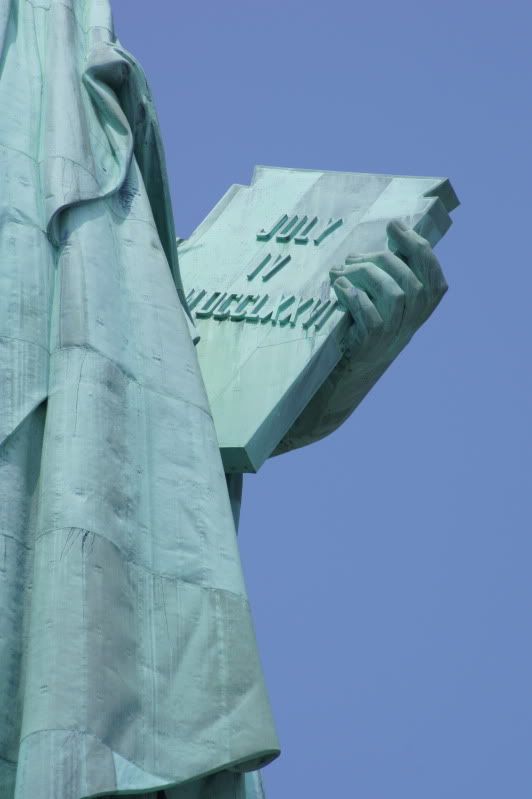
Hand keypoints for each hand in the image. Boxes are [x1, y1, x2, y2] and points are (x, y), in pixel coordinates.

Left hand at [330, 220, 447, 366]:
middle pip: (410, 280)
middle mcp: (416, 316)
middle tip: (352, 257)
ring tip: (341, 271)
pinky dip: (354, 296)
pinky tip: (339, 287)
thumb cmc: (374, 315)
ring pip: (393, 294)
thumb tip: (395, 228)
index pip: (430, 268)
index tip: (394, 226)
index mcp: (426, 300)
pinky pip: (370, 314)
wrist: (358, 358)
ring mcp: (397, 330)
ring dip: (365, 275)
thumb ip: (397, 266)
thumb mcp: (391, 291)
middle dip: (381, 260)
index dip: (413, 244)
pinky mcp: (375, 340)